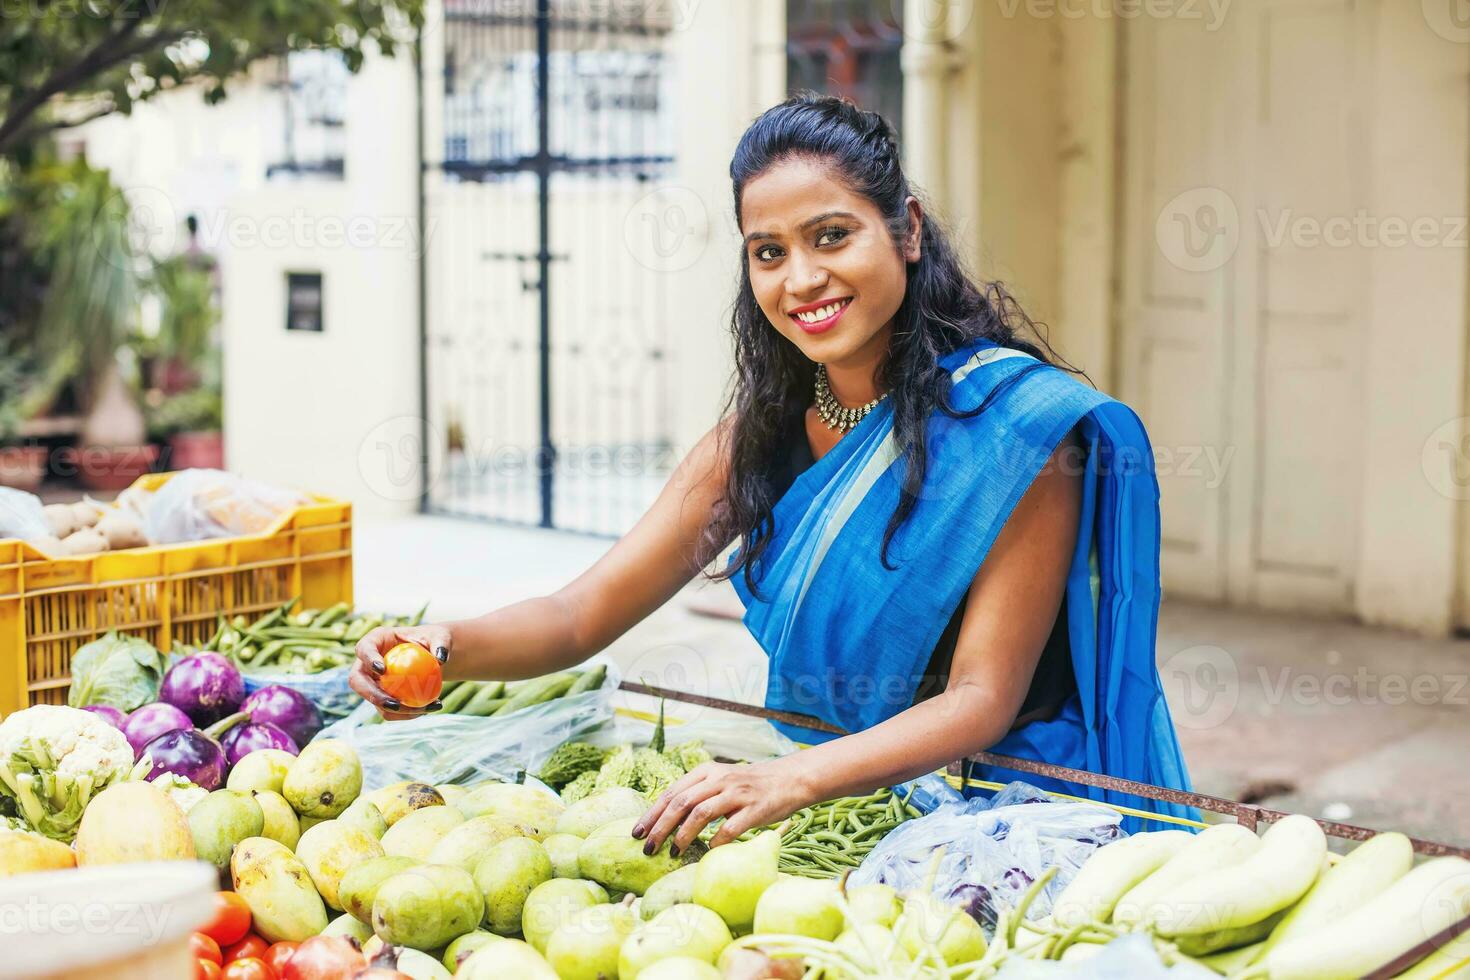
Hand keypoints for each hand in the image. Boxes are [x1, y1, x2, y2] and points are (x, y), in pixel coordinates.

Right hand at [349, 623, 451, 719]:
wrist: (432, 655)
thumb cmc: (433, 640)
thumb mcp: (440, 637)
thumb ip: (441, 644)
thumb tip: (440, 659)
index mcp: (376, 640)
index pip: (364, 648)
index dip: (368, 659)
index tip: (382, 669)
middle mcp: (368, 663)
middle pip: (357, 681)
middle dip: (372, 695)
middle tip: (395, 704)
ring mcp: (372, 682)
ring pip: (374, 701)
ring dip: (397, 711)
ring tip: (425, 708)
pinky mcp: (382, 696)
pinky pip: (389, 710)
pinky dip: (408, 713)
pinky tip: (430, 708)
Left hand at [632, 759, 811, 854]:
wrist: (789, 780)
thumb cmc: (749, 786)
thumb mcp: (720, 780)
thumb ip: (697, 793)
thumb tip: (665, 818)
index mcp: (706, 772)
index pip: (671, 793)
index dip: (651, 814)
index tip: (637, 833)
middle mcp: (719, 779)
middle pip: (681, 803)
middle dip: (660, 828)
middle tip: (648, 848)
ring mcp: (737, 794)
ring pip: (700, 813)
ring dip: (682, 835)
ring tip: (672, 852)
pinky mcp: (754, 809)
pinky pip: (729, 828)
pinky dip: (715, 842)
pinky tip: (708, 852)